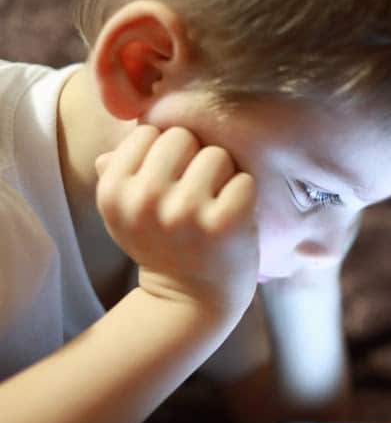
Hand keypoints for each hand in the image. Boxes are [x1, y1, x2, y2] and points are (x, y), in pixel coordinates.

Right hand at [95, 125, 258, 316]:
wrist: (190, 301)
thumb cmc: (163, 244)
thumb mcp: (126, 211)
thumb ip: (121, 166)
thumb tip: (128, 121)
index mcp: (113, 191)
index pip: (149, 132)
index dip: (166, 154)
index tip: (168, 184)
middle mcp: (144, 199)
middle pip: (183, 137)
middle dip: (194, 160)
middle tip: (196, 195)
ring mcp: (185, 212)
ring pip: (216, 154)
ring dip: (223, 176)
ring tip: (214, 206)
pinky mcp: (223, 223)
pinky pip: (244, 180)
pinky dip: (245, 196)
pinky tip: (232, 218)